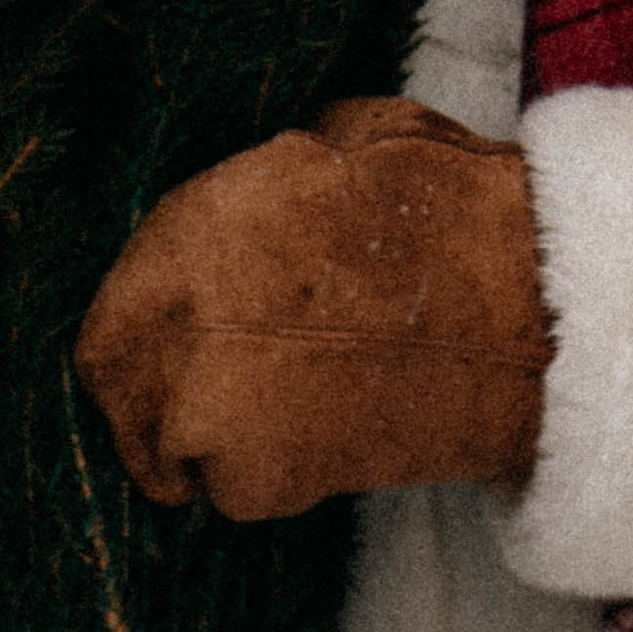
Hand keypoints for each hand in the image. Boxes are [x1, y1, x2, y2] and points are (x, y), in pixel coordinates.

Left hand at [74, 96, 552, 519]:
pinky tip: (324, 439)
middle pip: (114, 380)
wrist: (519, 308)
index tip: (166, 340)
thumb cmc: (445, 209)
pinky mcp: (254, 479)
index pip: (113, 303)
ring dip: (208, 439)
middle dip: (149, 393)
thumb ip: (266, 182)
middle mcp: (178, 317)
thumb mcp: (340, 141)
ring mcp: (205, 406)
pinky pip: (233, 489)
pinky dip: (268, 478)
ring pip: (168, 443)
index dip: (142, 325)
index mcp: (193, 226)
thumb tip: (252, 188)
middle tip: (198, 403)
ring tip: (284, 414)